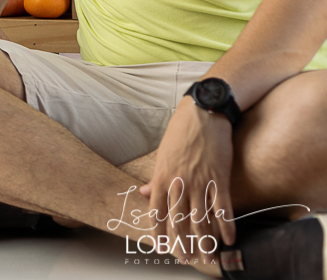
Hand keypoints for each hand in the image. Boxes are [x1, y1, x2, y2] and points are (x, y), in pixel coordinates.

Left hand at [140, 97, 235, 265]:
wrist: (204, 112)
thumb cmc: (181, 131)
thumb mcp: (162, 153)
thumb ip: (156, 177)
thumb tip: (143, 192)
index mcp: (161, 176)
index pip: (156, 212)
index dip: (159, 232)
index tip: (161, 247)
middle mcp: (178, 182)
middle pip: (179, 220)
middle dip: (182, 243)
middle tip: (186, 259)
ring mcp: (199, 181)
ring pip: (201, 218)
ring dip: (205, 241)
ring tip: (208, 256)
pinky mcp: (219, 177)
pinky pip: (222, 207)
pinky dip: (226, 225)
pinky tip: (228, 239)